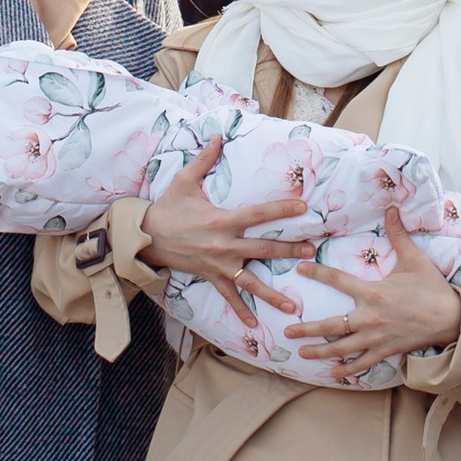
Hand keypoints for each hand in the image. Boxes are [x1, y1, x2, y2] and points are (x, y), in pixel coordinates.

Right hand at [136, 131, 320, 325]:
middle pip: (264, 248)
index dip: (282, 209)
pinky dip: (241, 312)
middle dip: (290, 250)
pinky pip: (229, 297)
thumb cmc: (168, 207)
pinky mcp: (211, 277)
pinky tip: (256, 326)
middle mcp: (225, 245)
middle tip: (313, 252)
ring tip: (294, 306)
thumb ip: (205, 158)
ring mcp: (219, 265)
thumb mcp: (185, 180)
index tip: (304, 206)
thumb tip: (218, 134)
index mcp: (223, 220)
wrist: (147, 237)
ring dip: (273, 294)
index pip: (259, 214)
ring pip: (252, 281)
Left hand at [295, 210, 460, 382]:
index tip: (300, 268)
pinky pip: (362, 363)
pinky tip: (332, 374)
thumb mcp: (414, 258)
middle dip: (307, 328)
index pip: (338, 280)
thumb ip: (398, 234)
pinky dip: (346, 370)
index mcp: (373, 292)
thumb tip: (391, 208)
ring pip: (342, 348)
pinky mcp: (386, 351)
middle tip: (287, 330)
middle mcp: (370, 317)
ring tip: (301, 352)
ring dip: (320, 351)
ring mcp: (376, 337)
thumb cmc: (432, 287)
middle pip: (332, 325)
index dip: (317, 272)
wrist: (452, 318)